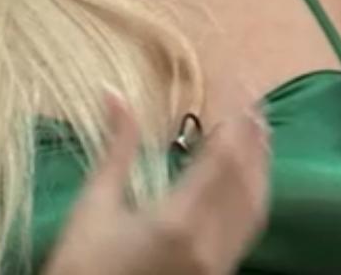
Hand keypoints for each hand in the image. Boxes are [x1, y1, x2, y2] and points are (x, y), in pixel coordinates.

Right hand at [42, 94, 271, 274]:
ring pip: (256, 205)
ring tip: (258, 129)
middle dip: (253, 134)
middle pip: (247, 177)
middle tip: (253, 98)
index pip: (223, 155)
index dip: (235, 116)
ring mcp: (220, 264)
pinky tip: (250, 178)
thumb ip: (116, 149)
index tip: (237, 84)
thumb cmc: (79, 268)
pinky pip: (249, 228)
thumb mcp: (92, 207)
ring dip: (261, 163)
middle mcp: (210, 243)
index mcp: (179, 221)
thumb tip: (114, 93)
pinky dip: (255, 194)